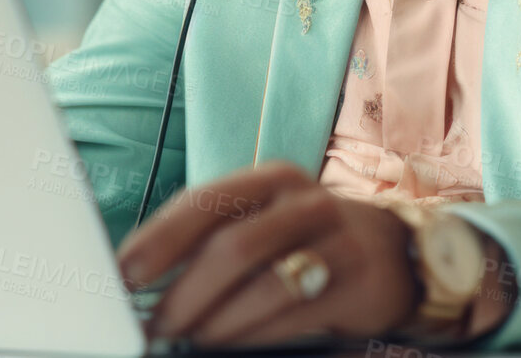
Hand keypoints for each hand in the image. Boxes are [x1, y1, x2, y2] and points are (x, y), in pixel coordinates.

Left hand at [116, 161, 418, 345]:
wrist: (397, 251)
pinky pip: (293, 314)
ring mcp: (335, 240)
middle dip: (182, 292)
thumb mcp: (265, 220)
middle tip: (154, 324)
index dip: (158, 240)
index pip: (203, 202)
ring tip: (189, 337)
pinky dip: (253, 334)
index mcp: (270, 179)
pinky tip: (230, 342)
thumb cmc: (307, 238)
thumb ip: (213, 238)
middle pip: (231, 245)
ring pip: (262, 283)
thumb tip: (142, 276)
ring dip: (215, 320)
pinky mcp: (357, 283)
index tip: (123, 274)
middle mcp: (304, 201)